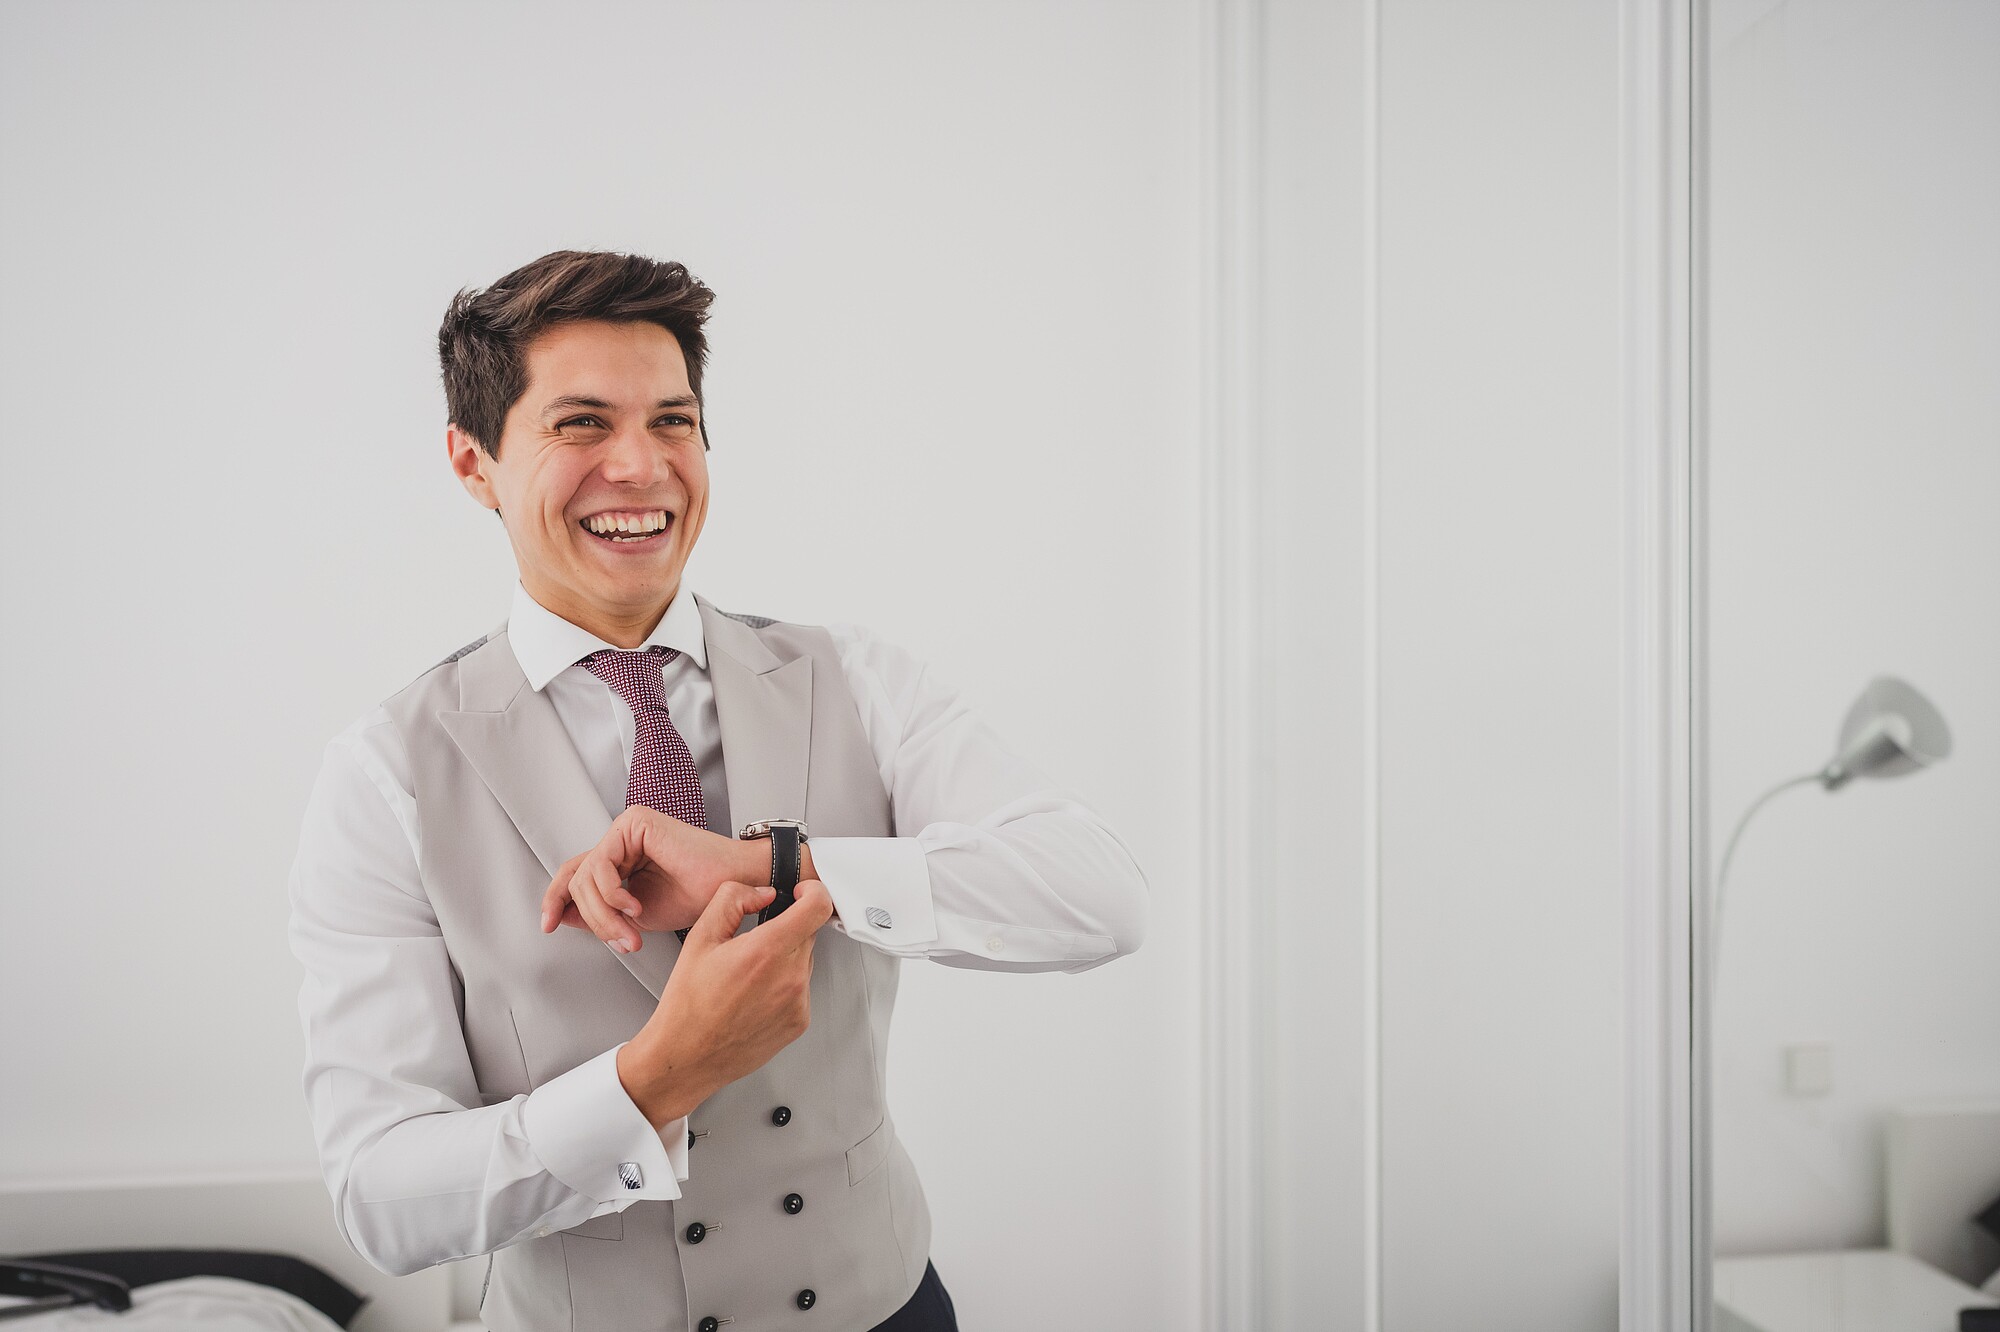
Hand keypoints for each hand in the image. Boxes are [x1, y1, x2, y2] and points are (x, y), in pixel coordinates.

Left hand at [538, 807, 758, 950]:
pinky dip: (613, 893)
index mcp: (620, 858)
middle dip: (593, 919)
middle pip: (578, 880)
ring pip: (586, 876)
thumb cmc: (696, 897)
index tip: (548, 925)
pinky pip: (602, 863)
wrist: (732, 887)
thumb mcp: (634, 916)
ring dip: (604, 914)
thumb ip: (599, 913)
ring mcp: (626, 828)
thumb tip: (562, 915)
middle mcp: (620, 840)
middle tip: (619, 941)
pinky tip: (634, 907)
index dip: (556, 899)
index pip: (574, 876)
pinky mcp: (635, 823)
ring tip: (630, 932)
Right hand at [617, 876, 835, 1124]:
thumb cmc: (689, 1004)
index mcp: (766, 951)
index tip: (801, 893)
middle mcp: (789, 977)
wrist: (687, 1055)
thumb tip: (762, 892)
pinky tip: (754, 995)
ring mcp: (797, 1002)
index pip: (818, 906)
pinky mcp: (799, 1022)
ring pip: (804, 961)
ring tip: (748, 975)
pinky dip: (784, 986)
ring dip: (784, 959)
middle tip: (754, 942)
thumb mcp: (700, 937)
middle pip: (809, 933)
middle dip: (787, 929)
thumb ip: (733, 899)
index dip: (812, 891)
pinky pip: (801, 990)